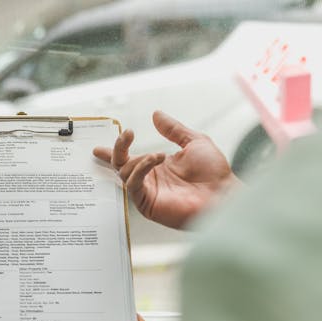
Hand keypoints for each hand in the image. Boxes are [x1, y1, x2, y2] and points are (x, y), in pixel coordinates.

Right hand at [94, 110, 240, 228]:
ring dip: (138, 159)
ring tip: (158, 154)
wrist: (223, 193)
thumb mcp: (194, 142)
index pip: (128, 158)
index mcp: (156, 166)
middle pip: (120, 164)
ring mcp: (148, 192)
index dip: (112, 152)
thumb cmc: (214, 173)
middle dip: (117, 149)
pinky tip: (156, 160)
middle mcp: (149, 179)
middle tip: (126, 135)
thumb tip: (156, 115)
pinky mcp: (147, 204)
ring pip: (124, 173)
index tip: (98, 147)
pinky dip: (141, 169)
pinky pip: (133, 185)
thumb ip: (173, 129)